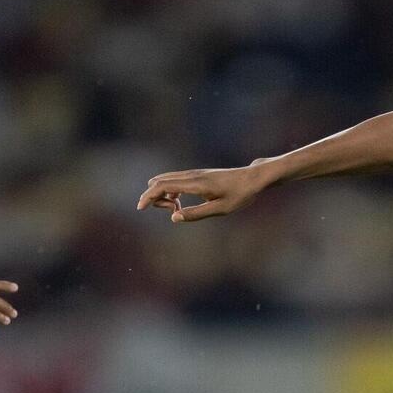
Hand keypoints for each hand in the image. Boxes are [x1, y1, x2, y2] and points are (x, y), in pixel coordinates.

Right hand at [136, 163, 274, 222]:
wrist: (251, 179)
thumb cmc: (239, 195)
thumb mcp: (220, 209)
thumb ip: (196, 214)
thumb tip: (174, 217)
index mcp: (195, 183)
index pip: (162, 185)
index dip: (148, 196)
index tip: (140, 208)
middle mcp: (191, 175)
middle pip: (159, 182)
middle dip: (154, 197)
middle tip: (170, 211)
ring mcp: (193, 174)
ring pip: (165, 180)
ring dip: (162, 195)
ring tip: (176, 208)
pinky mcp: (196, 176)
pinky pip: (174, 181)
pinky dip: (169, 192)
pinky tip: (178, 203)